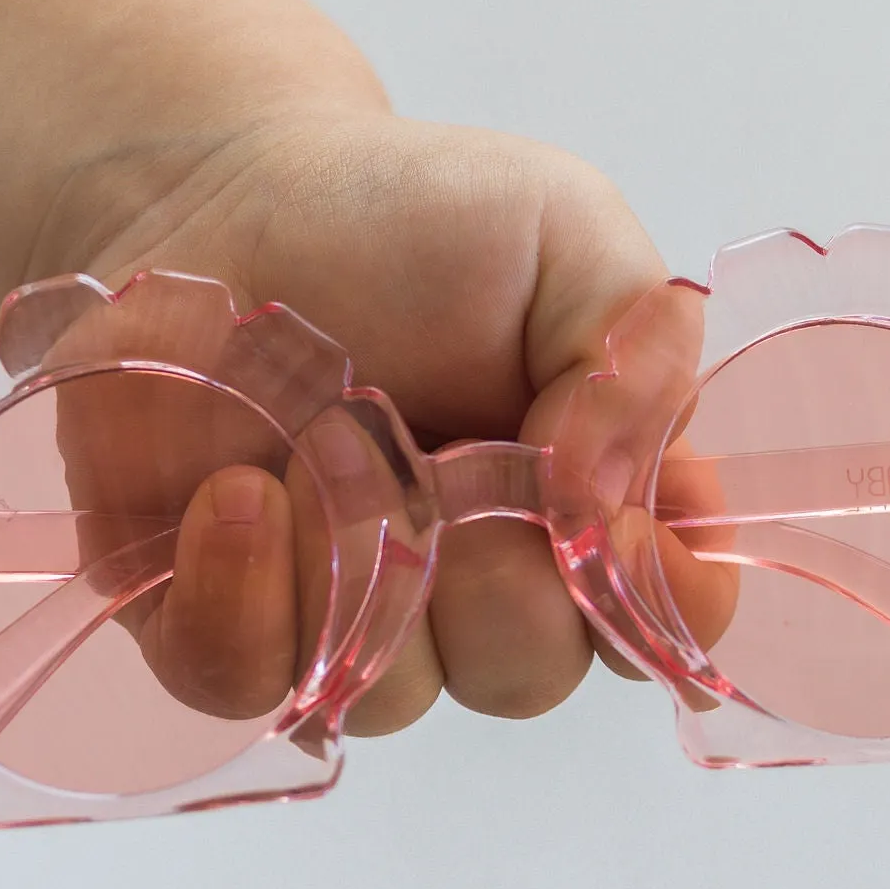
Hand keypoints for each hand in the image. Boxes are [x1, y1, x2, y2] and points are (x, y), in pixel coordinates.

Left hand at [24, 108, 675, 733]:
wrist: (221, 198)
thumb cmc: (403, 213)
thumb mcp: (568, 232)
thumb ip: (638, 355)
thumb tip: (604, 503)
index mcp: (591, 498)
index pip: (668, 616)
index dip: (658, 599)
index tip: (613, 525)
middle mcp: (483, 579)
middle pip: (531, 670)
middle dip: (486, 569)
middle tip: (433, 451)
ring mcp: (353, 614)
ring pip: (392, 690)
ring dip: (357, 562)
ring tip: (315, 437)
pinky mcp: (227, 621)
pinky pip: (248, 681)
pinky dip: (244, 598)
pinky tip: (234, 492)